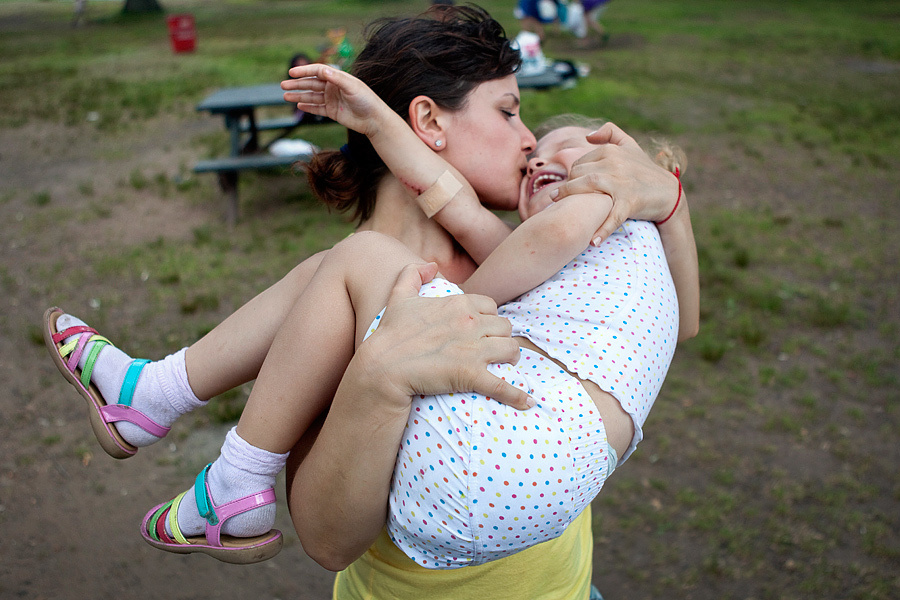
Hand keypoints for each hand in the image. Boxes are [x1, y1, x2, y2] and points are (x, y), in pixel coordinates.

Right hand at [281, 64, 386, 136]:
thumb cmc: (366, 100)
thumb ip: (336, 78)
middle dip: (297, 84)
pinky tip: (298, 106)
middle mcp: (333, 87)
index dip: (304, 71)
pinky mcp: (333, 112)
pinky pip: (317, 109)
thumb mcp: (352, 87)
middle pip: (311, 84)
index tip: (292, 73)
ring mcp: (332, 100)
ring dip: (299, 96)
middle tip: (283, 85)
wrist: (374, 120)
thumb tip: (322, 70)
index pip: (317, 71)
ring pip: (312, 97)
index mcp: (338, 78)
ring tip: (285, 96)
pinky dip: (308, 107)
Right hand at [357, 263, 533, 410]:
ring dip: (510, 358)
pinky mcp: (471, 375)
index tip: (484, 330)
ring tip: (506, 366)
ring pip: (511, 350)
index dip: (490, 319)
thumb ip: (413, 273)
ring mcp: (473, 349)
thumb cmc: (389, 334)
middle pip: (505, 328)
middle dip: (502, 338)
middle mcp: (471, 323)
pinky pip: (503, 385)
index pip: (491, 307)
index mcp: (459, 304)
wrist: (381, 367)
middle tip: (496, 349)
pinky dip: (517, 395)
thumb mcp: (399, 296)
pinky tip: (526, 402)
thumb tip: (431, 264)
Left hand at [551, 122, 680, 244]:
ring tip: (560, 209)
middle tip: (560, 199)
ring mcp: (622, 183)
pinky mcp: (630, 202)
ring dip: (571, 197)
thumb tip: (588, 135)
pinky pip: (612, 216)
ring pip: (589, 186)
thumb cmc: (644, 169)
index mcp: (611, 151)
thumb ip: (610, 133)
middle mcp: (615, 164)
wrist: (668, 192)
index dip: (571, 176)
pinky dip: (602, 230)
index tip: (569, 186)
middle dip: (568, 187)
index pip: (580, 163)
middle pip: (580, 174)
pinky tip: (591, 241)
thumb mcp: (630, 145)